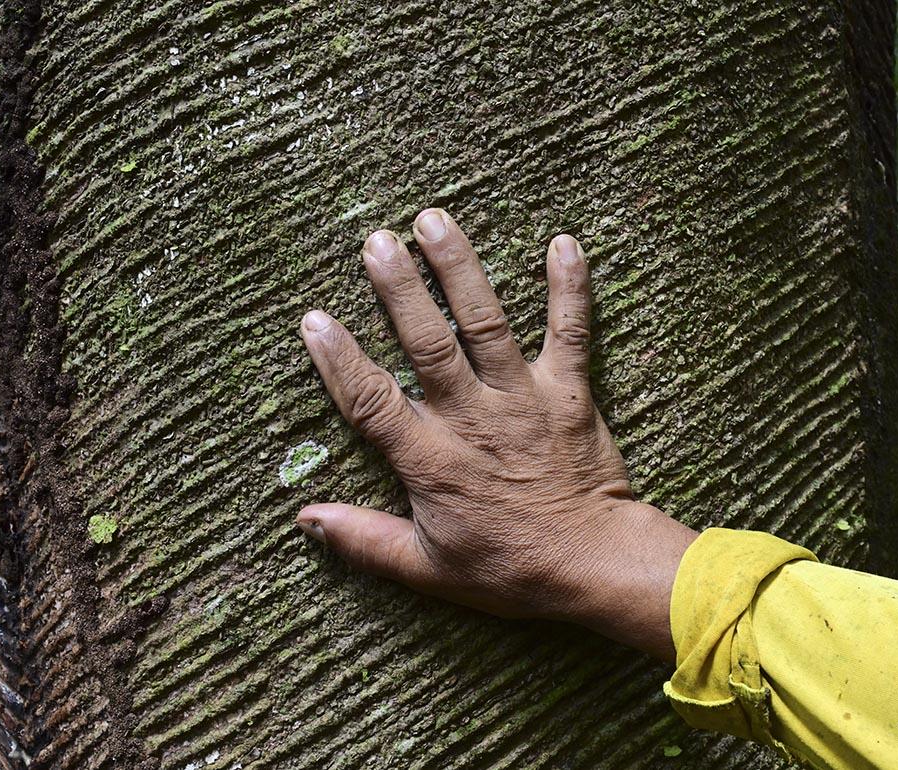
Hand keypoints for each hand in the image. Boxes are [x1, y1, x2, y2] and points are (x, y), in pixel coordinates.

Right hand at [298, 209, 696, 661]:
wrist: (593, 565)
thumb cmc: (509, 569)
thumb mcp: (427, 567)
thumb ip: (364, 540)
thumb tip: (304, 519)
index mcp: (432, 461)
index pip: (373, 402)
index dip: (340, 361)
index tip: (314, 319)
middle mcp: (474, 419)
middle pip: (428, 344)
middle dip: (399, 290)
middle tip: (375, 241)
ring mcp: (524, 399)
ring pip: (487, 324)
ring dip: (460, 269)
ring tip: (434, 221)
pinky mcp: (569, 392)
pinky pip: (570, 332)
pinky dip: (569, 288)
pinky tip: (564, 242)